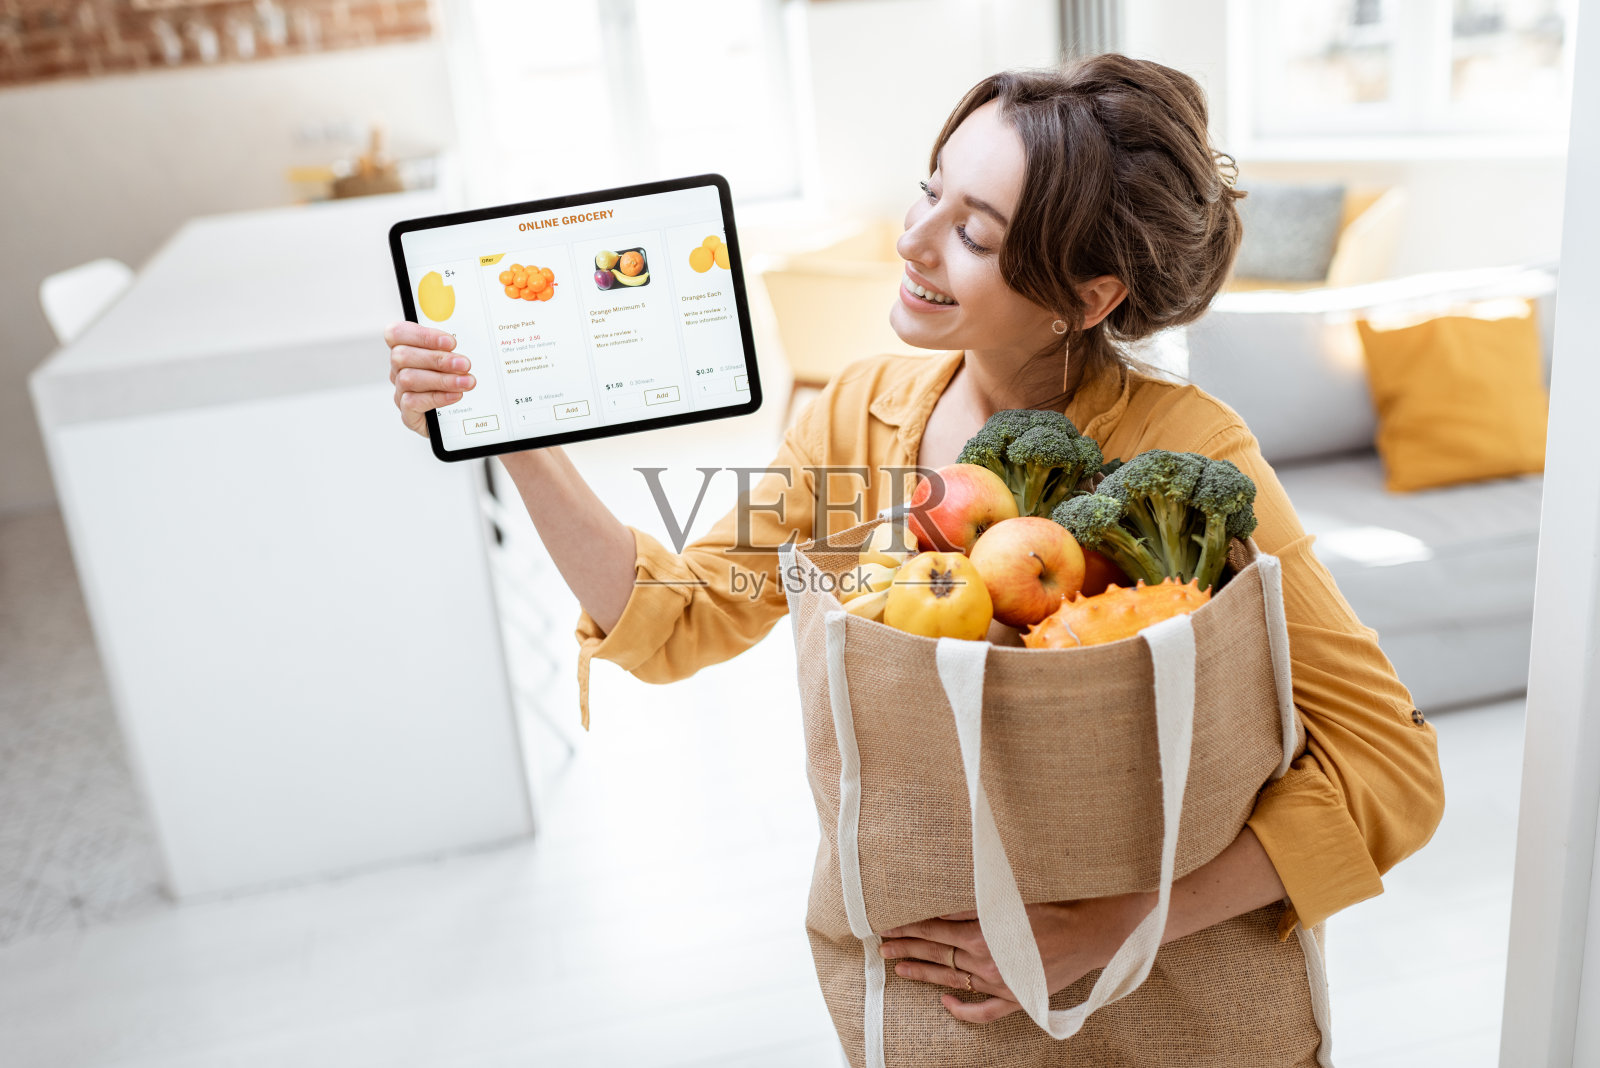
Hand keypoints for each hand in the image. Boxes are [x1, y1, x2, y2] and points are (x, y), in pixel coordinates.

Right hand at [385, 321, 474, 437]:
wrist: (455, 417)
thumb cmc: (453, 379)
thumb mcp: (454, 359)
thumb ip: (451, 348)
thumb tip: (466, 339)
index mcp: (405, 349)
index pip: (397, 333)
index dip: (422, 335)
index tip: (450, 342)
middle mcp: (398, 369)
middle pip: (402, 356)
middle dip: (437, 359)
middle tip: (464, 364)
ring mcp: (401, 391)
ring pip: (408, 379)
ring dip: (441, 379)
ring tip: (465, 382)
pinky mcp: (407, 413)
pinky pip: (413, 403)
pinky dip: (437, 397)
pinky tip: (455, 395)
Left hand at [875, 892, 1154, 1023]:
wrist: (1089, 931)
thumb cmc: (1052, 906)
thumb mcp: (1006, 898)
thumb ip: (971, 904)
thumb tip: (938, 905)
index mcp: (981, 935)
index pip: (934, 930)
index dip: (909, 927)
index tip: (888, 925)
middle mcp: (985, 963)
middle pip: (937, 954)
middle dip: (907, 948)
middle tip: (882, 946)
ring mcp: (999, 985)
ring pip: (952, 981)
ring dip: (924, 973)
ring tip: (900, 968)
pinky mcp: (1016, 997)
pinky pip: (984, 1011)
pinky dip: (963, 1010)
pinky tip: (945, 1004)